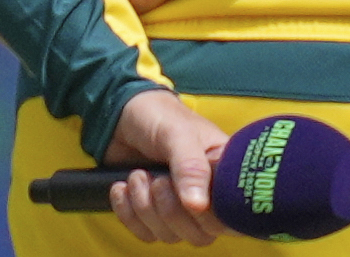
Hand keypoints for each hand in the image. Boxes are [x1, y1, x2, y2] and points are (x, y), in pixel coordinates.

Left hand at [104, 88, 229, 245]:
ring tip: (137, 175)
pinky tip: (122, 187)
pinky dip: (128, 213)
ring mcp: (178, 206)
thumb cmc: (158, 116)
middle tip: (157, 180)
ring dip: (145, 208)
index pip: (229, 216)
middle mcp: (205, 195)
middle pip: (199, 234)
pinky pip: (144, 233)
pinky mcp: (151, 213)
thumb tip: (199, 206)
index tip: (187, 198)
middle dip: (170, 210)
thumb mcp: (177, 134)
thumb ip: (191, 167)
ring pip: (169, 235)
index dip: (208, 215)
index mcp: (223, 173)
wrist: (120, 114)